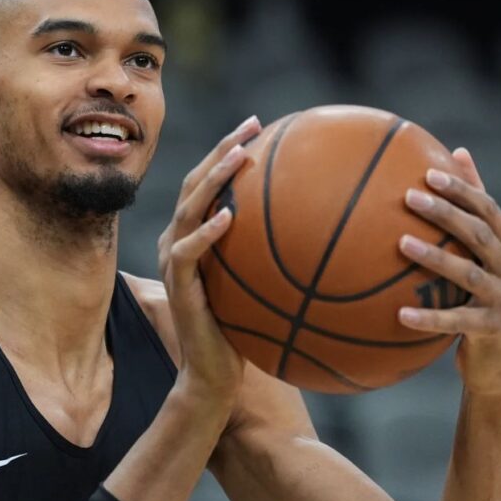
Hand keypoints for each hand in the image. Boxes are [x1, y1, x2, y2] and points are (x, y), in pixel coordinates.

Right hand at [157, 114, 260, 402]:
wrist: (213, 375)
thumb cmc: (242, 332)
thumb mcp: (261, 286)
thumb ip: (273, 257)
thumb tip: (325, 233)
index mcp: (194, 236)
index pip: (207, 183)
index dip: (228, 150)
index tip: (260, 126)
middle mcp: (178, 241)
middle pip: (195, 183)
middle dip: (223, 148)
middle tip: (252, 125)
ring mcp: (175, 263)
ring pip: (188, 208)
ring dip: (212, 179)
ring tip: (238, 156)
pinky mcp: (177, 287)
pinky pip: (189, 252)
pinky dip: (206, 232)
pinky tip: (229, 215)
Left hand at [398, 147, 500, 398]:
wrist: (499, 357)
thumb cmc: (481, 294)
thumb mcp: (481, 251)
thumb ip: (471, 207)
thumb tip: (457, 151)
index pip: (487, 208)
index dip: (461, 188)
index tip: (427, 173)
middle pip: (479, 233)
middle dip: (445, 213)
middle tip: (409, 197)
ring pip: (469, 274)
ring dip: (434, 257)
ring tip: (400, 243)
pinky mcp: (491, 328)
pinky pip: (456, 321)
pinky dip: (429, 318)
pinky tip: (400, 314)